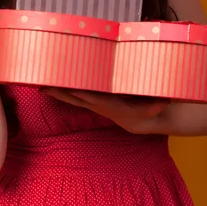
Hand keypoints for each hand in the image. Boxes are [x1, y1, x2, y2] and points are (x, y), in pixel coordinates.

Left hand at [40, 88, 170, 133]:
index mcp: (112, 105)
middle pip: (77, 98)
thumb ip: (158, 106)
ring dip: (57, 92)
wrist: (144, 121)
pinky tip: (51, 86)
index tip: (69, 87)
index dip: (81, 93)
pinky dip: (63, 91)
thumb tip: (165, 101)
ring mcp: (94, 104)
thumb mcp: (156, 108)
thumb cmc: (149, 110)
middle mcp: (99, 105)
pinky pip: (74, 96)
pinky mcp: (93, 101)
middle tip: (43, 85)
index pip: (94, 98)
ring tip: (40, 85)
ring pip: (72, 97)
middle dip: (61, 92)